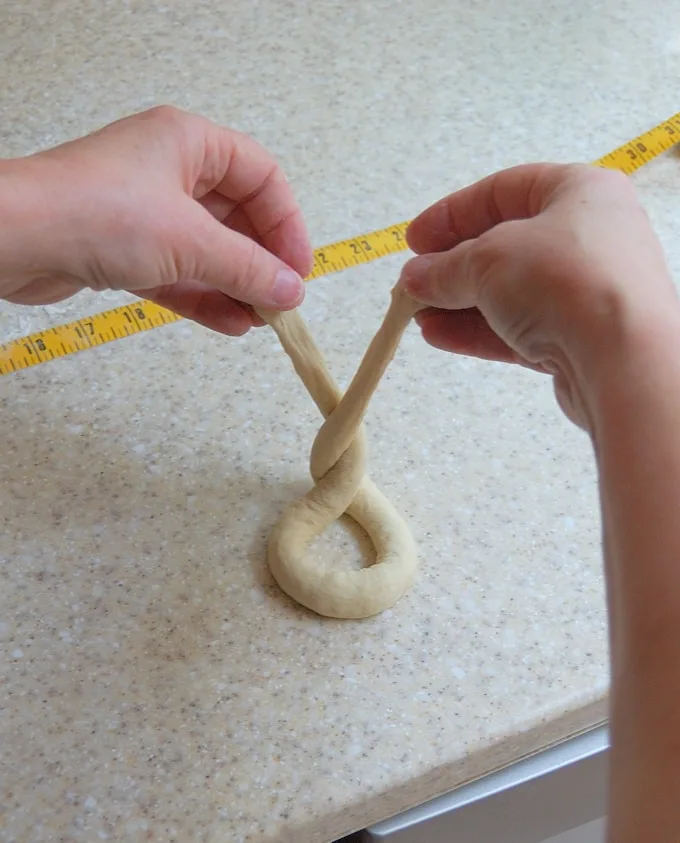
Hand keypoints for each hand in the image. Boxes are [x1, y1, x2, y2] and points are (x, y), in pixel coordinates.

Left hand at [0, 105, 312, 334]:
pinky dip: (204, 297)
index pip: (261, 177)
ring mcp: (145, 212)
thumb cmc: (98, 214)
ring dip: (235, 286)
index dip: (287, 223)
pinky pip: (178, 273)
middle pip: (236, 217)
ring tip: (258, 321)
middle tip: (280, 302)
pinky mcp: (124, 249)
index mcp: (189, 143)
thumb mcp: (190, 241)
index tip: (298, 270)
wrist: (13, 240)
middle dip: (261, 262)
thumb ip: (248, 269)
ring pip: (207, 250)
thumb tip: (291, 294)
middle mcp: (169, 171)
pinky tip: (230, 324)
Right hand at [399, 163, 677, 427]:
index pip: (505, 191)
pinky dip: (477, 330)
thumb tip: (414, 277)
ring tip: (416, 315)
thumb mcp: (488, 259)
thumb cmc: (565, 280)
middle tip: (413, 282)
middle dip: (452, 266)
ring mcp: (586, 291)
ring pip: (509, 292)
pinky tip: (438, 335)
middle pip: (505, 245)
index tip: (415, 240)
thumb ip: (445, 268)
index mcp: (581, 192)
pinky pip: (519, 327)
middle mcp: (590, 238)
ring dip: (458, 303)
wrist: (622, 358)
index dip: (454, 214)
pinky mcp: (579, 338)